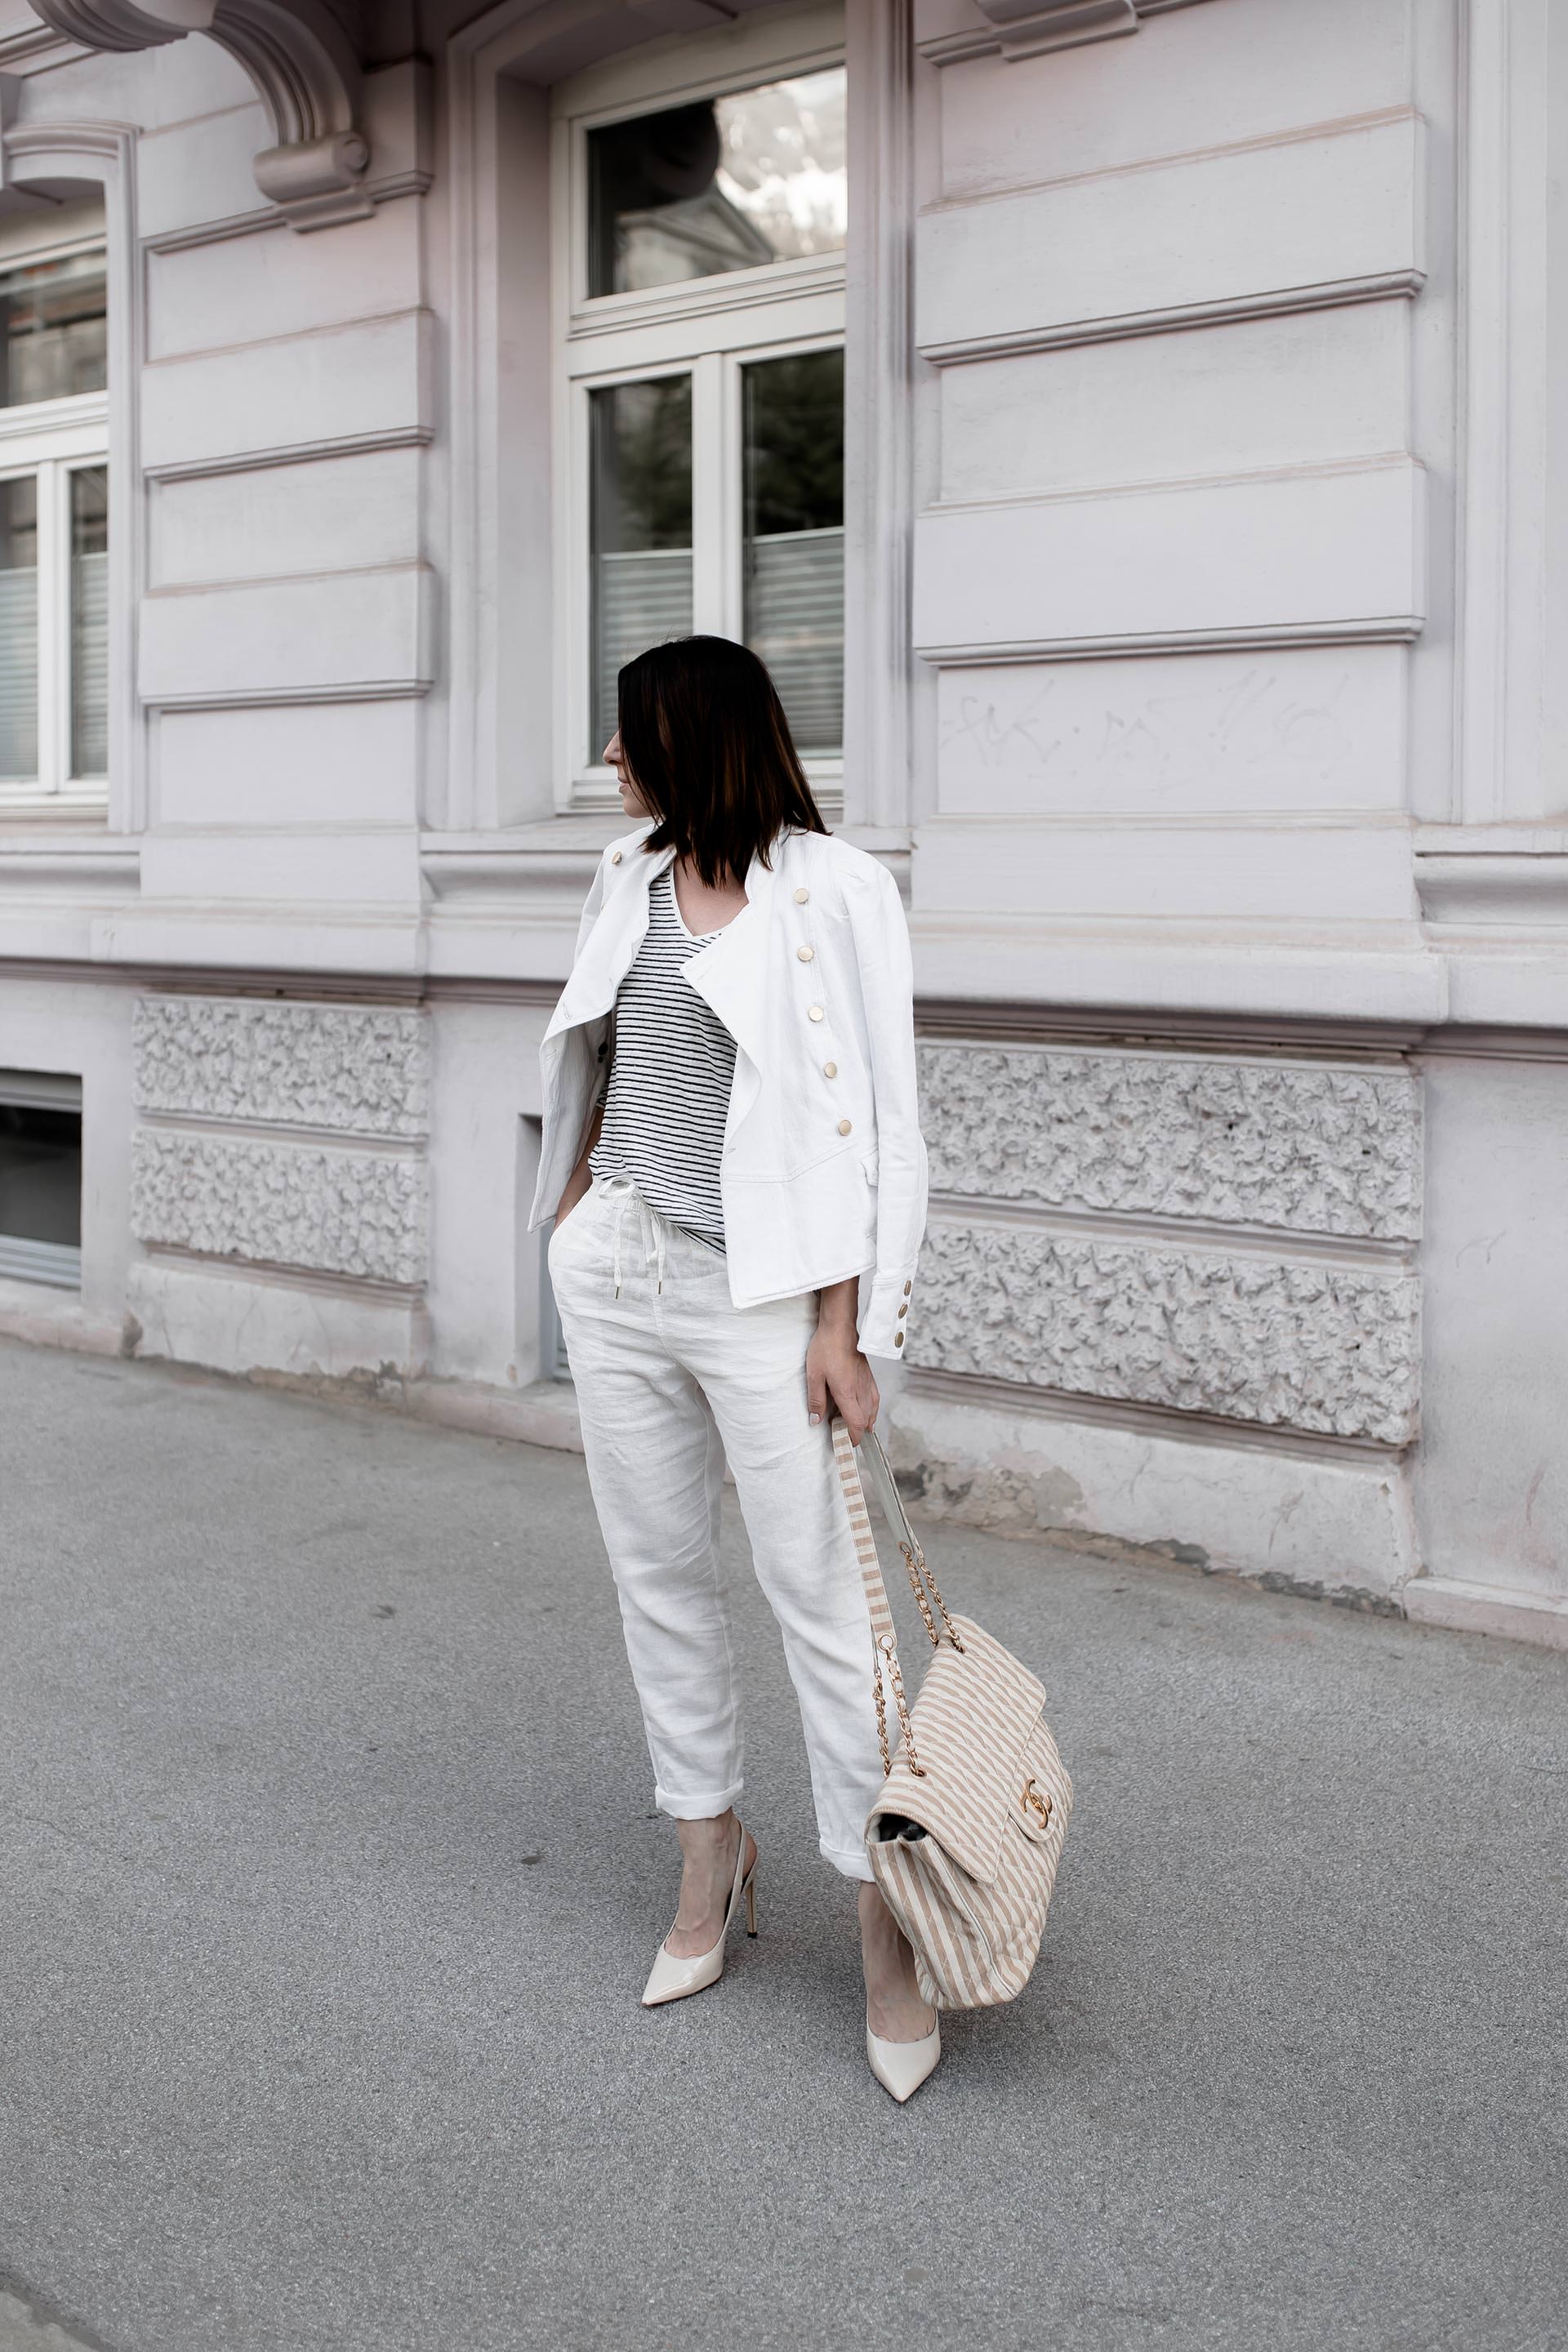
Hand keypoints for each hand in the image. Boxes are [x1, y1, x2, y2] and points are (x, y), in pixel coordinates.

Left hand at [807, 1280, 879, 1443]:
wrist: (840, 1327)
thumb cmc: (826, 1348)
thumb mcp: (813, 1375)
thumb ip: (815, 1400)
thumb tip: (815, 1421)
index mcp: (847, 1392)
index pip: (856, 1423)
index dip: (854, 1437)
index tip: (848, 1444)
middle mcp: (861, 1390)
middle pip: (866, 1420)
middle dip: (858, 1432)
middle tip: (844, 1436)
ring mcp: (867, 1382)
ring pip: (873, 1410)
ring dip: (865, 1421)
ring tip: (854, 1425)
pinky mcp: (869, 1375)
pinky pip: (874, 1398)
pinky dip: (871, 1409)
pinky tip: (865, 1409)